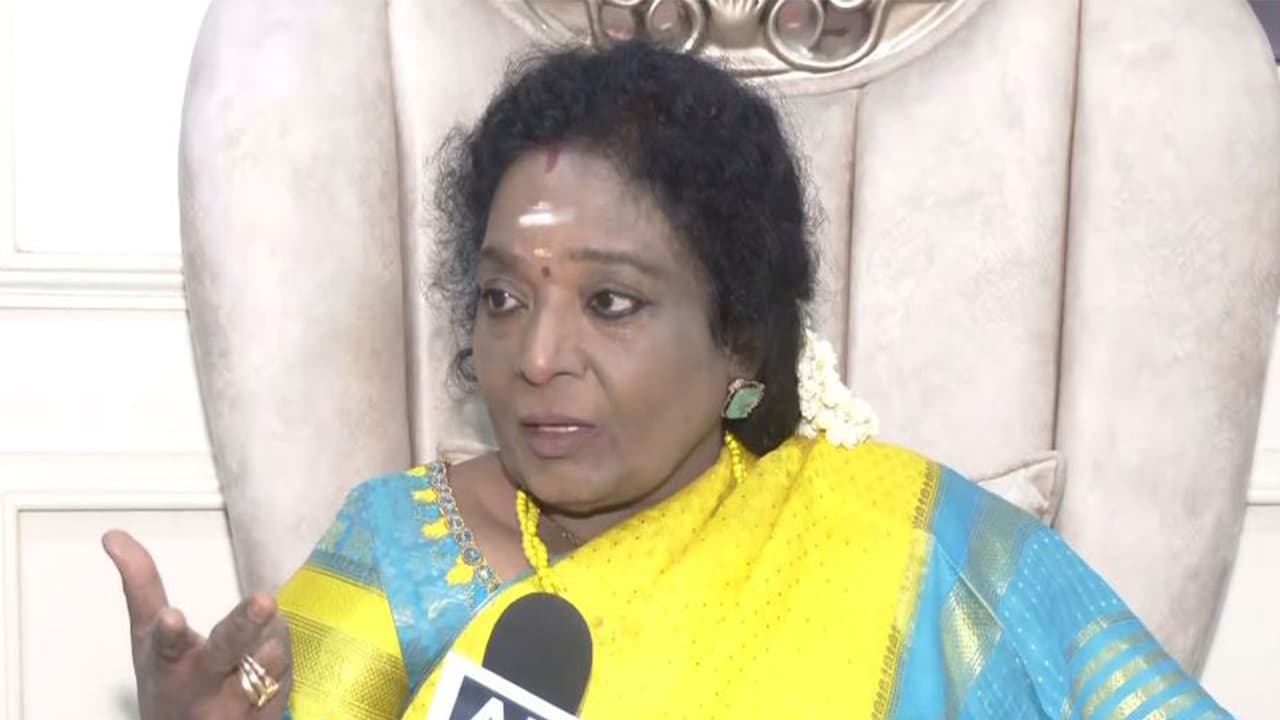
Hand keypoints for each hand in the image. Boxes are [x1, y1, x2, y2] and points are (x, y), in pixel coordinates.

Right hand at [102, 530, 291, 718]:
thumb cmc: (168, 681)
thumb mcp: (146, 638)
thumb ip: (140, 585)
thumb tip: (114, 534)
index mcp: (168, 661)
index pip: (165, 644)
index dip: (168, 631)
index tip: (171, 617)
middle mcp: (201, 684)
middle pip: (225, 649)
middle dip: (244, 624)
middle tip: (264, 600)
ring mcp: (234, 703)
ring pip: (269, 656)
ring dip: (273, 636)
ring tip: (269, 625)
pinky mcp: (264, 714)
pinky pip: (287, 673)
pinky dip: (283, 656)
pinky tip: (270, 653)